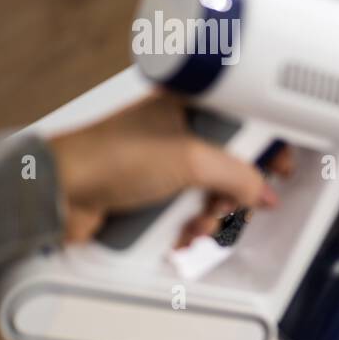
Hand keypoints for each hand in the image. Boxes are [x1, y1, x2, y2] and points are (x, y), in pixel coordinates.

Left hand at [48, 92, 289, 244]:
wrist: (58, 194)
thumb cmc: (108, 157)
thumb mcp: (191, 161)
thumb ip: (238, 176)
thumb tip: (264, 191)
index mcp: (189, 106)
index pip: (245, 122)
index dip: (267, 145)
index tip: (280, 167)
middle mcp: (178, 133)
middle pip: (231, 166)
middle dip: (231, 194)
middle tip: (227, 202)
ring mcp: (164, 165)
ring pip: (210, 194)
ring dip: (209, 215)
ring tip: (194, 222)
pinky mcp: (150, 194)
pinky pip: (187, 212)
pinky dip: (188, 226)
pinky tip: (178, 232)